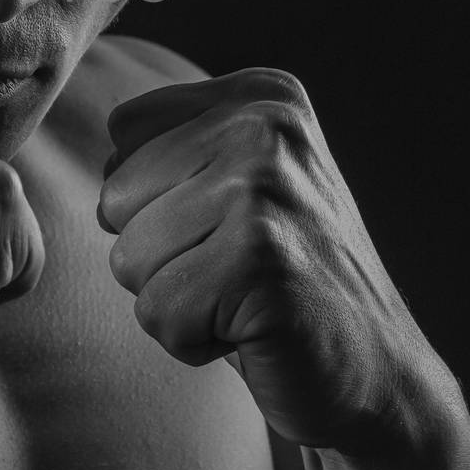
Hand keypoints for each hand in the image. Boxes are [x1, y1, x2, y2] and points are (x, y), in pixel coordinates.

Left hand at [97, 67, 451, 455]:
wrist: (377, 374)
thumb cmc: (281, 284)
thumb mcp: (235, 184)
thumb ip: (169, 147)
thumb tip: (92, 155)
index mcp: (259, 95)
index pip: (123, 134)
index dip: (152, 201)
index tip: (226, 227)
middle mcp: (265, 124)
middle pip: (115, 197)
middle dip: (159, 256)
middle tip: (237, 273)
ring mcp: (264, 188)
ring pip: (127, 258)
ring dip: (175, 301)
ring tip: (244, 299)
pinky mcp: (260, 260)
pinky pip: (157, 311)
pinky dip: (193, 341)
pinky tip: (252, 331)